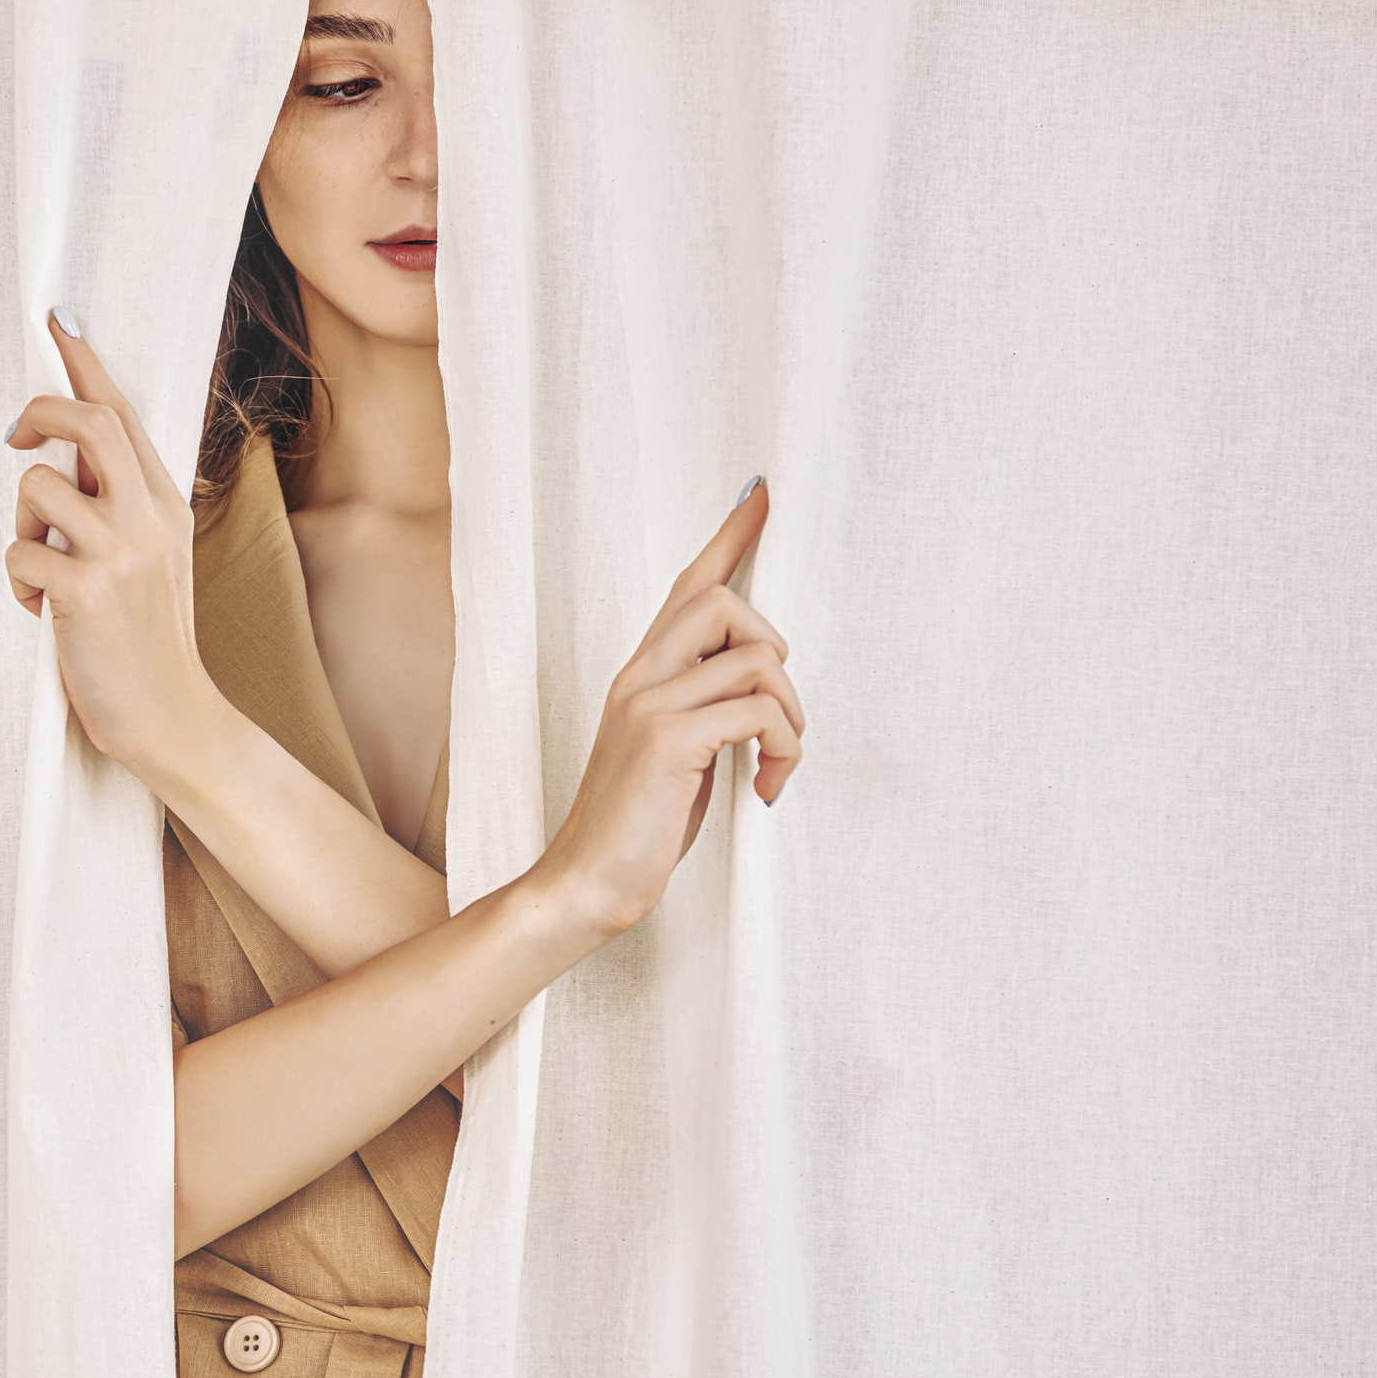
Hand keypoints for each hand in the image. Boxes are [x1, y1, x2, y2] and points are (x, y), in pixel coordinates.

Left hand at [1, 308, 217, 771]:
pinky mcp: (85, 591)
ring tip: (44, 570)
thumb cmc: (148, 637)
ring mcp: (119, 552)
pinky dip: (19, 582)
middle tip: (13, 434)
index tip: (58, 318)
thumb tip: (61, 454)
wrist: (171, 715)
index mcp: (165, 501)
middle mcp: (148, 516)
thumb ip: (119, 503)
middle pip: (86, 424)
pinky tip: (43, 612)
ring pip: (36, 487)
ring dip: (23, 527)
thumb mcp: (153, 556)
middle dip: (37, 415)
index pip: (124, 414)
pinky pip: (19, 553)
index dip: (85, 362)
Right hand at [531, 476, 804, 940]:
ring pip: (756, 658)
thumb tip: (760, 691)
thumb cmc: (635, 827)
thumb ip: (702, 708)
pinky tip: (768, 788)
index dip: (729, 536)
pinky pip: (759, 711)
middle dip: (773, 645)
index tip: (761, 494)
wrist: (584, 883)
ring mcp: (650, 705)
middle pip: (724, 601)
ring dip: (791, 714)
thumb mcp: (673, 755)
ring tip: (777, 764)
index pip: (688, 586)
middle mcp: (640, 677)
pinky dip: (784, 749)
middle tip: (775, 716)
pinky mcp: (668, 740)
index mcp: (640, 676)